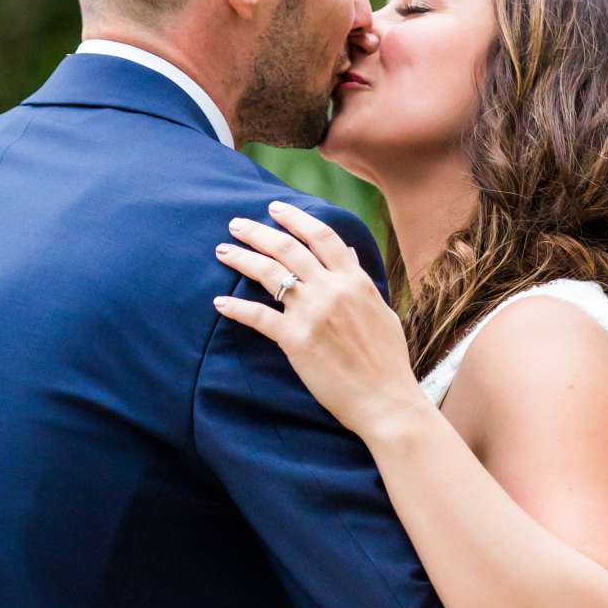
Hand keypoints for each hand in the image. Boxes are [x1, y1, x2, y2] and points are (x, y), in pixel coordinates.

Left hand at [213, 201, 423, 441]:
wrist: (385, 399)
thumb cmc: (387, 360)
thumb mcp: (381, 311)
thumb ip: (360, 280)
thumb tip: (349, 253)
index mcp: (354, 281)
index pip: (321, 236)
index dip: (295, 218)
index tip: (274, 208)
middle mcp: (332, 290)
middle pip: (287, 248)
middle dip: (258, 231)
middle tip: (236, 223)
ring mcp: (312, 313)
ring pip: (269, 273)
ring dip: (242, 258)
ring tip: (223, 251)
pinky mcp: (295, 340)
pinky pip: (258, 316)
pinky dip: (236, 307)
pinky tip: (219, 302)